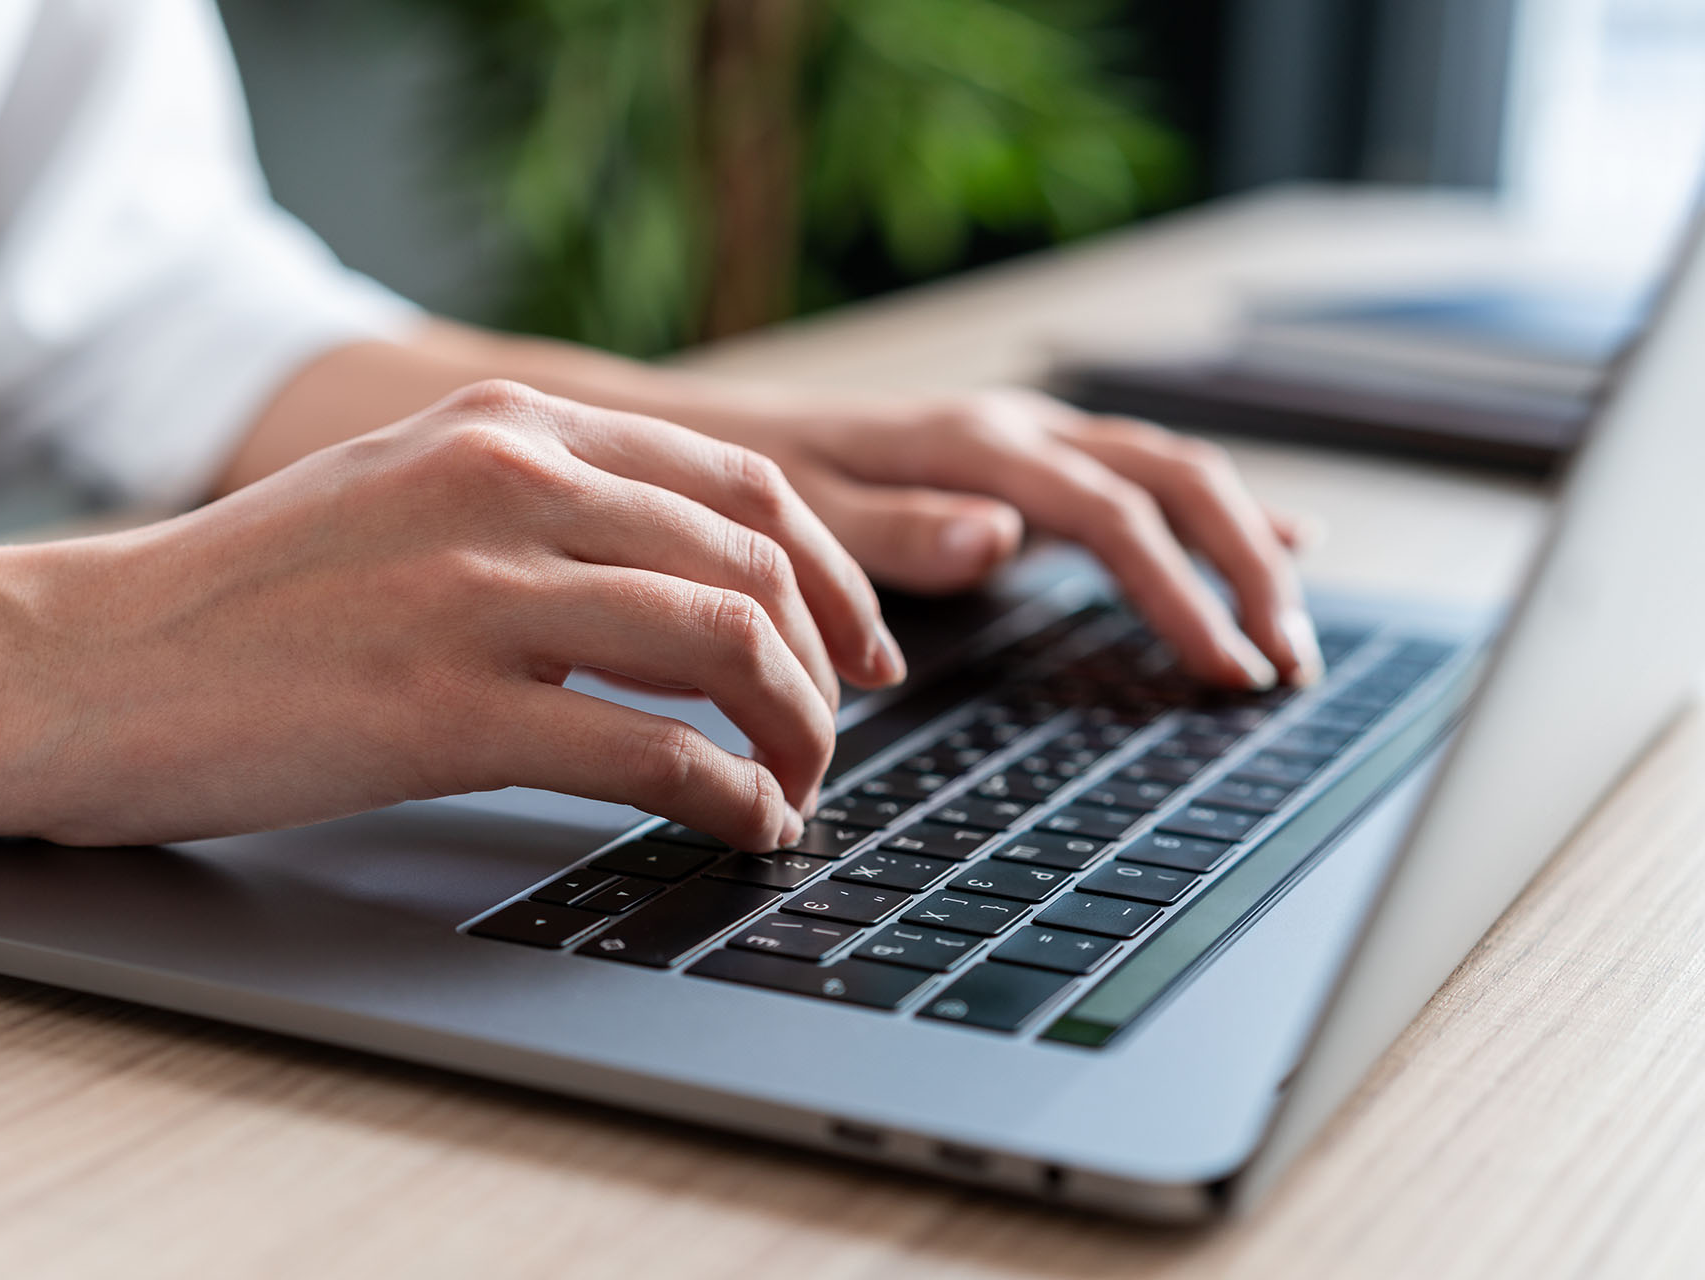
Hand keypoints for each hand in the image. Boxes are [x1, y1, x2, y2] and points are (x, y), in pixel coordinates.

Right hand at [24, 382, 901, 851]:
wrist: (68, 659)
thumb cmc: (236, 598)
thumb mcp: (405, 495)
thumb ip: (539, 508)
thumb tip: (679, 583)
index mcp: (510, 424)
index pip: (744, 477)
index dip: (832, 569)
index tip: (860, 643)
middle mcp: (509, 479)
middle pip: (759, 558)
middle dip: (832, 656)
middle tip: (841, 727)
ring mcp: (478, 589)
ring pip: (729, 642)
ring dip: (798, 729)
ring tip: (800, 787)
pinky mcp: (444, 706)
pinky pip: (655, 750)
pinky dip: (731, 796)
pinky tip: (744, 826)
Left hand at [712, 387, 1320, 689]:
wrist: (711, 435)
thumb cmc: (750, 486)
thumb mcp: (806, 515)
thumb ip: (900, 531)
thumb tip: (1002, 537)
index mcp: (976, 446)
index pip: (1115, 517)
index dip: (1182, 593)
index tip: (1226, 669)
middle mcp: (1020, 430)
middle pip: (1177, 480)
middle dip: (1247, 568)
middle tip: (1287, 663)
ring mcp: (1029, 442)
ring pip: (1174, 473)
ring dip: (1243, 545)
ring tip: (1290, 630)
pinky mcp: (1026, 464)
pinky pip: (1143, 481)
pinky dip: (1211, 516)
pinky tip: (1272, 541)